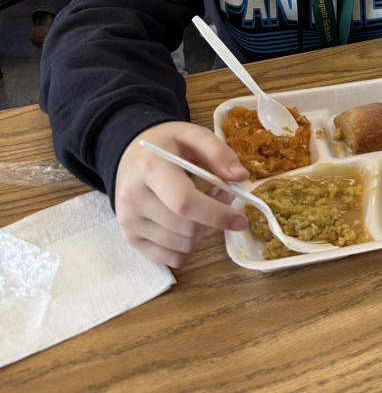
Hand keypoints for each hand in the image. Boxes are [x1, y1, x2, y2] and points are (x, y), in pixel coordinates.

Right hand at [115, 121, 249, 266]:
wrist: (131, 156)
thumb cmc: (167, 145)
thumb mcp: (193, 135)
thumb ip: (219, 153)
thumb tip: (240, 177)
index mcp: (150, 168)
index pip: (184, 202)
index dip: (217, 214)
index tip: (241, 220)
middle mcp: (133, 198)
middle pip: (187, 228)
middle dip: (213, 219)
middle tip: (220, 197)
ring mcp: (129, 222)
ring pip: (183, 246)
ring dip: (202, 231)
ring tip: (201, 206)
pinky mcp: (131, 239)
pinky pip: (173, 258)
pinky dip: (188, 245)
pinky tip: (187, 222)